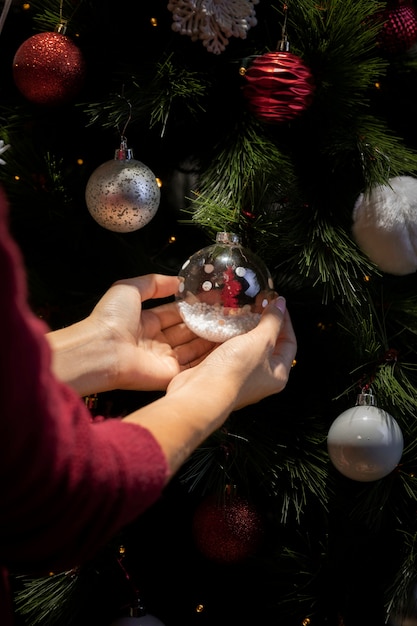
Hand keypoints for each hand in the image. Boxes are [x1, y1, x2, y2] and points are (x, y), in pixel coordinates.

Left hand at [47, 274, 214, 394]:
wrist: (103, 350)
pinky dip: (208, 357)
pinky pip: (193, 366)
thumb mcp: (129, 288)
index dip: (194, 305)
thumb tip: (178, 280)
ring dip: (210, 338)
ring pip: (193, 347)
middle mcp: (156, 340)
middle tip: (230, 312)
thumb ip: (154, 283)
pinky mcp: (170, 375)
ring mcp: (164, 359)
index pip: (175, 312)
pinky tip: (226, 346)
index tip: (214, 297)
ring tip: (233, 326)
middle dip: (205, 321)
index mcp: (145, 321)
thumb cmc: (111, 318)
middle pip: (187, 330)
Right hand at [122, 295, 296, 478]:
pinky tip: (223, 325)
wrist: (201, 392)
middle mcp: (261, 377)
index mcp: (278, 374)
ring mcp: (240, 376)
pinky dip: (227, 336)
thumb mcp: (260, 341)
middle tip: (259, 304)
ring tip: (240, 310)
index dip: (284, 320)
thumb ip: (272, 321)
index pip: (289, 342)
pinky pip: (228, 350)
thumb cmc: (234, 373)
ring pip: (247, 346)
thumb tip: (280, 305)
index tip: (277, 303)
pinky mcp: (220, 372)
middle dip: (264, 322)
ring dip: (244, 328)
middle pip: (269, 344)